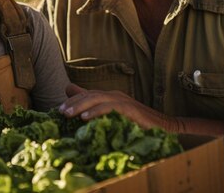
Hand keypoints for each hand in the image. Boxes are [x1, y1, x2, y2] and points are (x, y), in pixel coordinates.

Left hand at [59, 83, 175, 130]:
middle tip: (60, 111)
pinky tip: (86, 119)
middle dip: (73, 102)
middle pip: (90, 95)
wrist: (165, 128)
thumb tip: (82, 116)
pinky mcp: (130, 108)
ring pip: (97, 98)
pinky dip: (97, 112)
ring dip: (81, 106)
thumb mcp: (115, 119)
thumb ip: (99, 113)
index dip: (73, 100)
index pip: (87, 95)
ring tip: (68, 114)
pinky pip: (110, 108)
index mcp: (110, 96)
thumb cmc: (139, 125)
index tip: (58, 110)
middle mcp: (115, 95)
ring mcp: (123, 100)